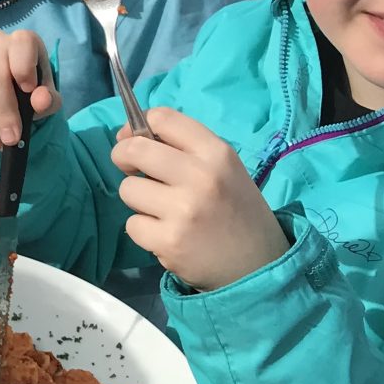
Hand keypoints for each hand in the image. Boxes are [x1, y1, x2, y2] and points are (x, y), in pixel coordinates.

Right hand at [0, 30, 61, 147]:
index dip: (24, 68)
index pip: (21, 45)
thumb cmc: (29, 88)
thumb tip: (41, 101)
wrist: (5, 86)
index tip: (29, 91)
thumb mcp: (46, 96)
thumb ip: (49, 99)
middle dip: (4, 114)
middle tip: (11, 139)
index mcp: (22, 41)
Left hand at [109, 107, 288, 291]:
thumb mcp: (223, 169)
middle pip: (135, 149)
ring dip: (138, 200)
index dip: (138, 126)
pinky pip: (132, 224)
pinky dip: (144, 230)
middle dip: (123, 157)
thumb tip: (129, 135)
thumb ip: (183, 148)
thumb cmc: (235, 210)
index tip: (134, 139)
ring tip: (163, 211)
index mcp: (216, 152)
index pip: (162, 117)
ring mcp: (184, 210)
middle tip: (133, 171)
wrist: (259, 266)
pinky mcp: (170, 241)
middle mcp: (201, 177)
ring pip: (128, 189)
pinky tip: (167, 234)